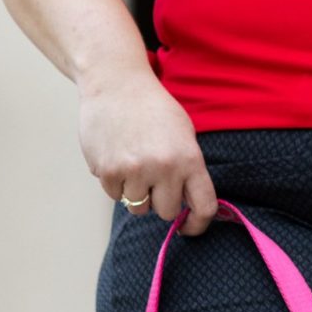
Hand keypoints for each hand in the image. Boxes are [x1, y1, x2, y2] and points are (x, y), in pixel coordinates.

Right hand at [78, 65, 219, 233]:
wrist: (116, 84)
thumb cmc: (152, 108)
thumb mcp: (184, 134)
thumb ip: (188, 170)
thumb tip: (187, 206)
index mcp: (189, 159)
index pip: (204, 207)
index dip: (197, 224)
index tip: (189, 227)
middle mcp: (163, 168)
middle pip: (166, 212)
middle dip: (160, 200)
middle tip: (153, 178)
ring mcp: (134, 171)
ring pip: (138, 207)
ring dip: (136, 192)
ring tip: (133, 162)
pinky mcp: (107, 171)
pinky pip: (114, 195)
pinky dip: (115, 182)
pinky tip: (117, 156)